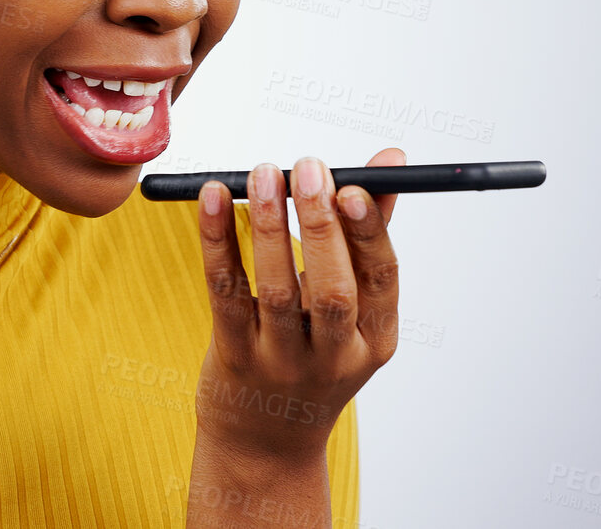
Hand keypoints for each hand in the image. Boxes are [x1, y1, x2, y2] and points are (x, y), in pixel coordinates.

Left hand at [192, 149, 402, 464]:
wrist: (266, 440)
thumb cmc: (313, 350)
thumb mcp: (351, 304)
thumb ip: (365, 231)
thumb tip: (389, 159)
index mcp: (374, 338)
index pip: (382, 279)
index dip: (369, 231)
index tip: (352, 185)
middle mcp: (334, 355)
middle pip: (332, 288)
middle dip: (320, 223)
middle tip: (306, 167)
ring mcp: (282, 361)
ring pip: (277, 290)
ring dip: (268, 225)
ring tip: (261, 174)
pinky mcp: (234, 356)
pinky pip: (225, 291)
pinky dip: (217, 240)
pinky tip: (211, 198)